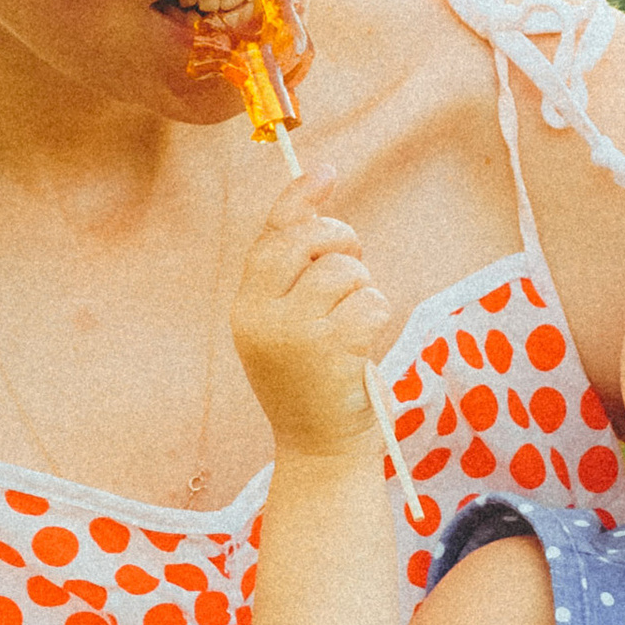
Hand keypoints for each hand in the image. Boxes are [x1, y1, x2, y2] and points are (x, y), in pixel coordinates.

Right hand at [232, 172, 398, 456]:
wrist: (321, 451)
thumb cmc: (314, 382)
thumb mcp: (288, 327)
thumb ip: (294, 277)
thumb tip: (318, 213)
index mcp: (246, 307)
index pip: (271, 236)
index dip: (299, 199)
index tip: (324, 172)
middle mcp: (261, 315)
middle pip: (309, 239)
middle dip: (342, 241)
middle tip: (354, 269)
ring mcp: (294, 332)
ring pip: (345, 269)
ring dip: (363, 289)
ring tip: (353, 325)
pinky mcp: (332, 348)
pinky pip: (371, 300)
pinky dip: (378, 315)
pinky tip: (364, 346)